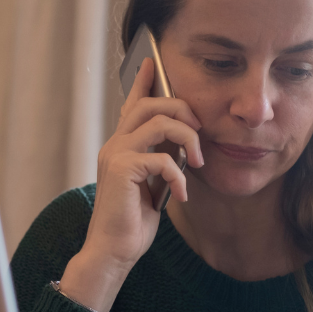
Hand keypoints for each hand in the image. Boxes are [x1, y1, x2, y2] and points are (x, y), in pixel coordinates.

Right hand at [58, 58, 203, 311]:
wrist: (113, 251)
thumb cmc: (131, 223)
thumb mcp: (150, 186)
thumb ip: (159, 161)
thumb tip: (182, 145)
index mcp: (121, 146)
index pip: (132, 104)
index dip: (143, 82)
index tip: (153, 61)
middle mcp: (115, 144)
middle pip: (150, 104)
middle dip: (182, 109)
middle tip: (199, 132)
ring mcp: (116, 155)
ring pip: (158, 121)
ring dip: (187, 138)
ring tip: (196, 162)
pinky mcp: (122, 170)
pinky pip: (161, 158)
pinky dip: (178, 176)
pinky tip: (181, 195)